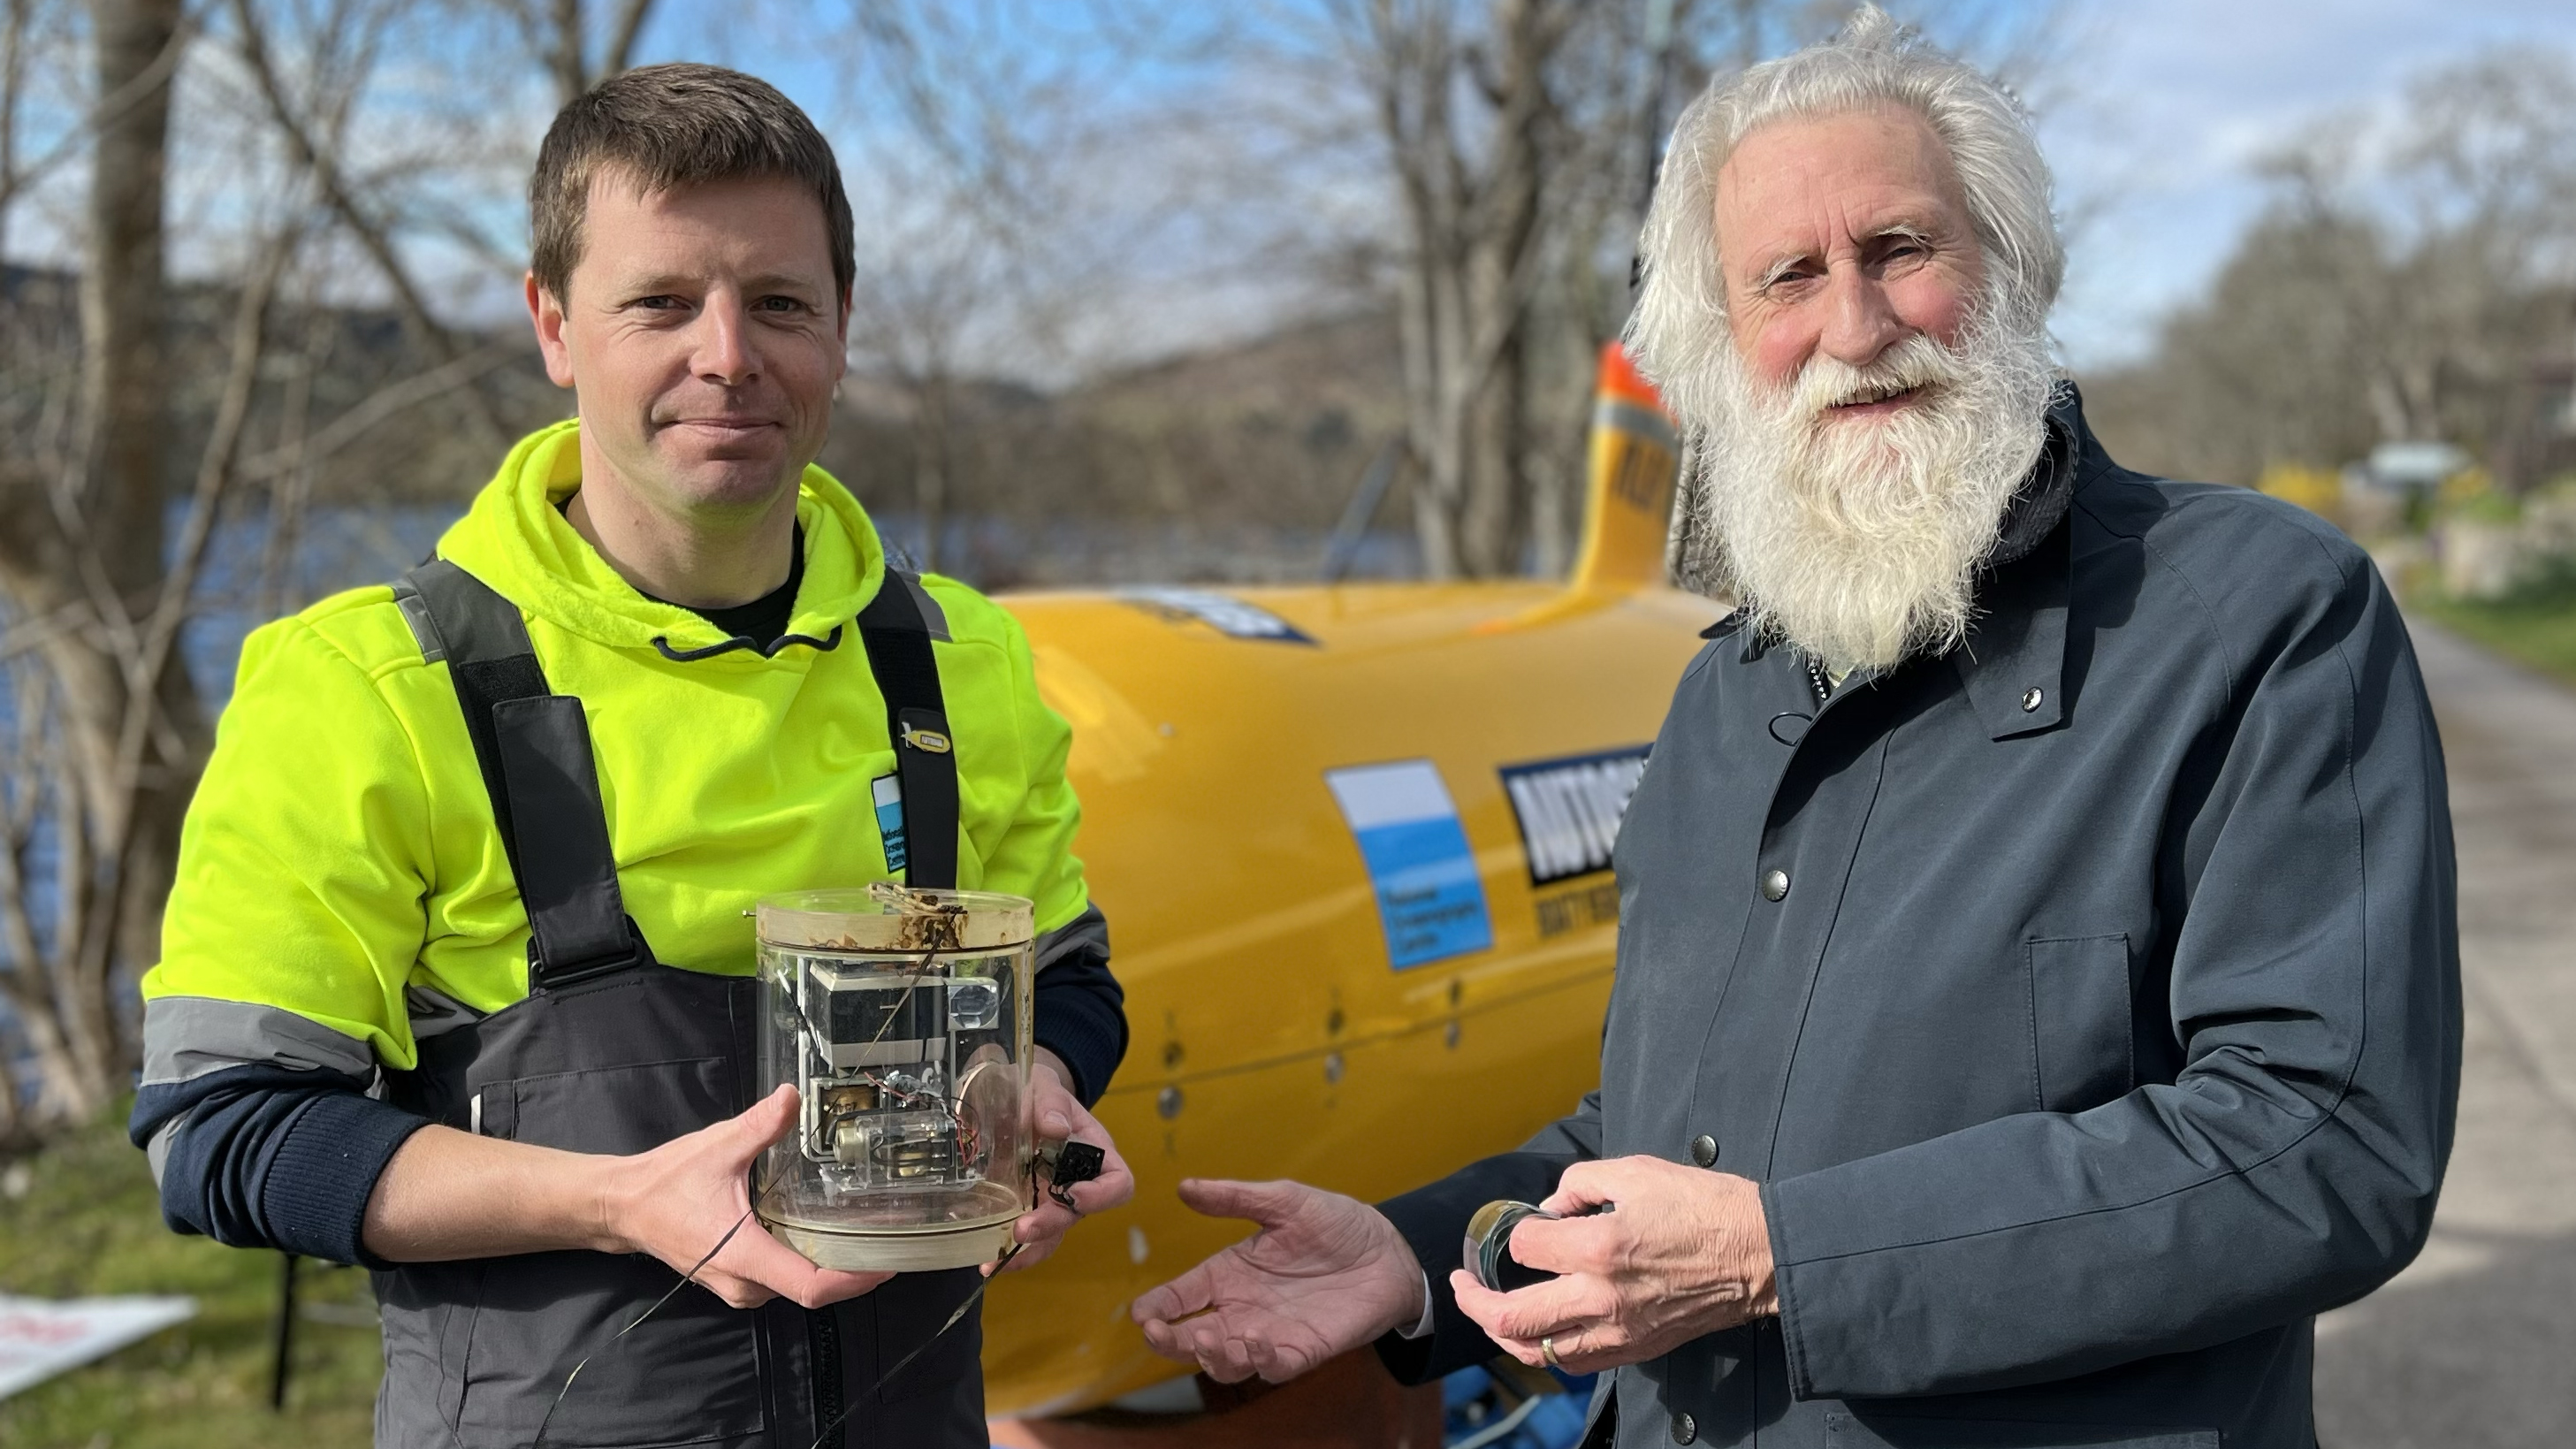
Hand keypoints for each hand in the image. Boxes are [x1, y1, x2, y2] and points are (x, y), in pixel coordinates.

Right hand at [599, 1084, 891, 1309]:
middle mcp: (745, 1284)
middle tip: (888, 1236)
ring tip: (865, 1233)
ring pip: (797, 1287)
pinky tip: (824, 1235)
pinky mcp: (735, 1281)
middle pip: (813, 1290)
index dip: (855, 1279)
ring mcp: (738, 1288)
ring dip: (831, 1267)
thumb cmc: (667, 1182)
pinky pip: (781, 1280)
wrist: (624, 1207)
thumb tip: (792, 1097)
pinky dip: (807, 1262)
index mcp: (745, 1256)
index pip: (811, 1287)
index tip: (888, 1261)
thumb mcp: (719, 1146)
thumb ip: (761, 1125)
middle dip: (853, 1269)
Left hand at [994, 1050, 1134, 1273]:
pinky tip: (981, 1255)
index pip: (1117, 1182)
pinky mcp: (1022, 1207)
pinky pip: (1023, 1236)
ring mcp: (1048, 1198)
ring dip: (1027, 1251)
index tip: (1074, 1195)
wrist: (1009, 1094)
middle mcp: (1076, 1182)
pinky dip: (1005, 1248)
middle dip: (1050, 1226)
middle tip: (1019, 1230)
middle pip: (1076, 1215)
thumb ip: (1049, 1099)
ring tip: (994, 1262)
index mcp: (1093, 1151)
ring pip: (1050, 1236)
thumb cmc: (1035, 1087)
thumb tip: (1056, 1127)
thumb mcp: (1042, 1082)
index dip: (1102, 1196)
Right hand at [1131, 1179, 1426, 1383]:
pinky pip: (1273, 1368)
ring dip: (1210, 1356)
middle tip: (1157, 1332)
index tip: (1141, 1313)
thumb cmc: (1335, 1223)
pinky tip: (1254, 1340)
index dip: (1158, 1307)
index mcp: (1228, 1274)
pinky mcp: (1304, 1350)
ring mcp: (1271, 1333)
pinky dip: (1258, 1361)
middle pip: (1192, 1338)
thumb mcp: (1283, 1200)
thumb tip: (1184, 1187)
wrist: (1389, 1250)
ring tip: (1207, 1336)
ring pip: (1225, 1361)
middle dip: (1169, 1340)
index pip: (1181, 1296)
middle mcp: (1242, 1309)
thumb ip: (1234, 1197)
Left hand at [1449, 1156, 1775, 1374]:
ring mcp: (1619, 1330)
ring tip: (1489, 1314)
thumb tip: (1548, 1208)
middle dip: (1473, 1301)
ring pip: (1538, 1352)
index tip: (1527, 1224)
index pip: (1524, 1248)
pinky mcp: (1636, 1348)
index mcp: (1599, 1248)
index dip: (1517, 1232)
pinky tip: (1540, 1332)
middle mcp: (1602, 1297)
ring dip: (1503, 1335)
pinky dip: (1547, 1350)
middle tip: (1460, 1284)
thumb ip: (1579, 1182)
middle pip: (1512, 1316)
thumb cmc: (1703, 1207)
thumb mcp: (1636, 1171)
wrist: (1759, 1253)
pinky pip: (1576, 1362)